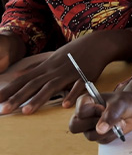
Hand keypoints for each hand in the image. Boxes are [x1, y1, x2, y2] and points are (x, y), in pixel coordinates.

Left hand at [0, 30, 131, 114]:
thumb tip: (16, 73)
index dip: (9, 90)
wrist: (98, 43)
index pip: (24, 80)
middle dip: (18, 97)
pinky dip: (71, 95)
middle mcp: (54, 70)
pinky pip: (78, 87)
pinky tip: (65, 105)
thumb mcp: (53, 57)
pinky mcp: (85, 76)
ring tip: (26, 111)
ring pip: (52, 86)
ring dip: (39, 98)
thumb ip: (34, 67)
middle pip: (33, 84)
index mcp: (46, 67)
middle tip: (3, 110)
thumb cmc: (75, 51)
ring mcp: (70, 73)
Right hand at [69, 91, 131, 143]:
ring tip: (119, 122)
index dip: (92, 111)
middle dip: (94, 124)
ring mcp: (90, 127)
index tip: (103, 108)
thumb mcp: (120, 103)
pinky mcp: (98, 136)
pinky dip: (113, 135)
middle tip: (108, 119)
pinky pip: (102, 141)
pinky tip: (119, 127)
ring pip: (90, 136)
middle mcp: (84, 115)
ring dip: (108, 130)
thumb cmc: (124, 101)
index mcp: (86, 102)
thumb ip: (110, 114)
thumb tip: (99, 129)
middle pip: (74, 126)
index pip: (78, 111)